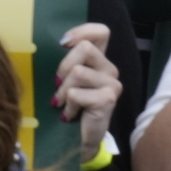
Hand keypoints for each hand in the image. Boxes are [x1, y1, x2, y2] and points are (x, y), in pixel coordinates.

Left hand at [57, 21, 117, 163]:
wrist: (77, 139)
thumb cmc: (66, 105)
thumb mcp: (63, 78)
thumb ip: (65, 59)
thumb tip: (58, 41)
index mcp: (99, 60)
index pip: (102, 32)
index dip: (83, 31)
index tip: (63, 43)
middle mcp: (110, 69)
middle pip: (85, 48)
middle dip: (63, 66)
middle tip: (59, 85)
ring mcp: (112, 84)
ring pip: (77, 72)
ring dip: (63, 90)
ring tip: (64, 103)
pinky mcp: (109, 99)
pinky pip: (76, 94)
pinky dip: (67, 106)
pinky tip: (70, 115)